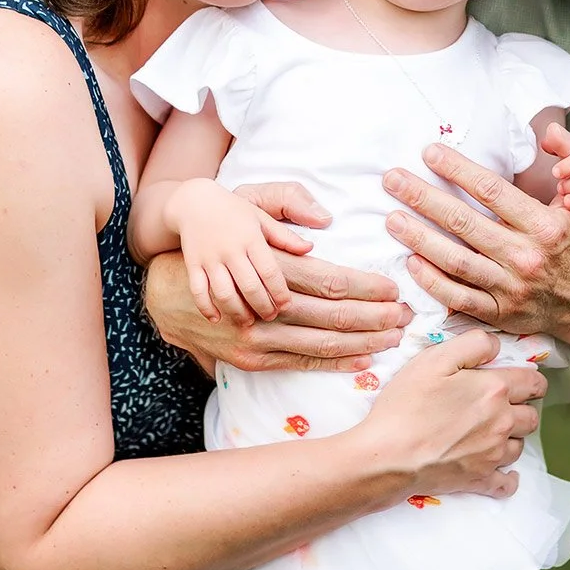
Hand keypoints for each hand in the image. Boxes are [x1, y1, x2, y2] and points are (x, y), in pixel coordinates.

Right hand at [144, 180, 410, 372]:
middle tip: (407, 317)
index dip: (365, 286)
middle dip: (374, 317)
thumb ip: (285, 206)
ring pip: (319, 342)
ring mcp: (254, 338)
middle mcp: (261, 306)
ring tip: (394, 337)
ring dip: (361, 341)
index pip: (327, 279)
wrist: (162, 288)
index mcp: (266, 266)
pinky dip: (332, 362)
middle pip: (330, 315)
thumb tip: (321, 223)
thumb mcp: (247, 205)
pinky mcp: (249, 358)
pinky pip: (298, 363)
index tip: (395, 289)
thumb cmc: (218, 242)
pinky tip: (362, 359)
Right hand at [170, 179, 312, 322]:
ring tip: (247, 322)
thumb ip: (284, 236)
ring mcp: (209, 258)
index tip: (286, 305)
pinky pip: (198, 291)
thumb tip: (309, 249)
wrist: (194, 202)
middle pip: (249, 286)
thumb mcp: (261, 218)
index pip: (269, 271)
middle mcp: (230, 249)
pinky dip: (206, 308)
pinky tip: (217, 319)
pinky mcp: (192, 264)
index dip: (279, 292)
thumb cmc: (233, 211)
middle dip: (262, 306)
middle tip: (270, 317)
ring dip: (237, 311)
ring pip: (224, 293)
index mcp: (251, 238)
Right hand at [358, 332, 546, 499]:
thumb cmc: (407, 405)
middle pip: (531, 416)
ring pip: (520, 446)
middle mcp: (501, 423)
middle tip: (502, 404)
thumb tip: (496, 345)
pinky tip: (502, 471)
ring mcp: (492, 455)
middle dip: (522, 408)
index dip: (529, 379)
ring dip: (512, 438)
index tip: (519, 379)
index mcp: (494, 390)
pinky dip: (508, 477)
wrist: (389, 456)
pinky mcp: (479, 480)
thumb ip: (473, 344)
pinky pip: (507, 484)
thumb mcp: (435, 358)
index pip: (533, 382)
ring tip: (492, 432)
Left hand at [384, 143, 569, 337]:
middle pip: (464, 222)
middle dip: (423, 198)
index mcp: (543, 225)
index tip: (429, 153)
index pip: (491, 191)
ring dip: (419, 238)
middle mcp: (525, 256)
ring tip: (392, 218)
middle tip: (392, 179)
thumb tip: (546, 133)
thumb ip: (560, 174)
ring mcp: (510, 288)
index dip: (457, 169)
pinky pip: (458, 298)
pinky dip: (432, 281)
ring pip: (455, 260)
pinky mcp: (500, 313)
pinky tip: (412, 262)